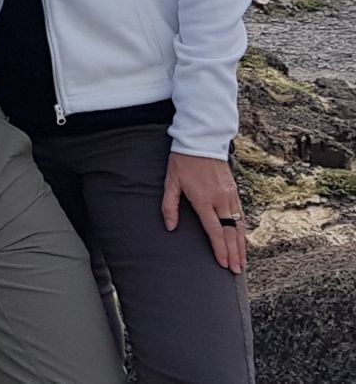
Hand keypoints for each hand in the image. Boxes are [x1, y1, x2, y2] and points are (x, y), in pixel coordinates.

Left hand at [162, 150, 246, 273]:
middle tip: (237, 271)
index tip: (223, 263)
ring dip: (241, 246)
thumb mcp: (171, 182)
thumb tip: (170, 227)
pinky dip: (243, 231)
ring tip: (242, 262)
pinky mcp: (234, 192)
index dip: (220, 249)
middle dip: (234, 253)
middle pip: (230, 232)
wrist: (201, 142)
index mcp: (203, 200)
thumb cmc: (183, 162)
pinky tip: (243, 241)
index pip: (214, 230)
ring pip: (238, 226)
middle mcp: (220, 200)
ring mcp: (230, 196)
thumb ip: (169, 206)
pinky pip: (241, 216)